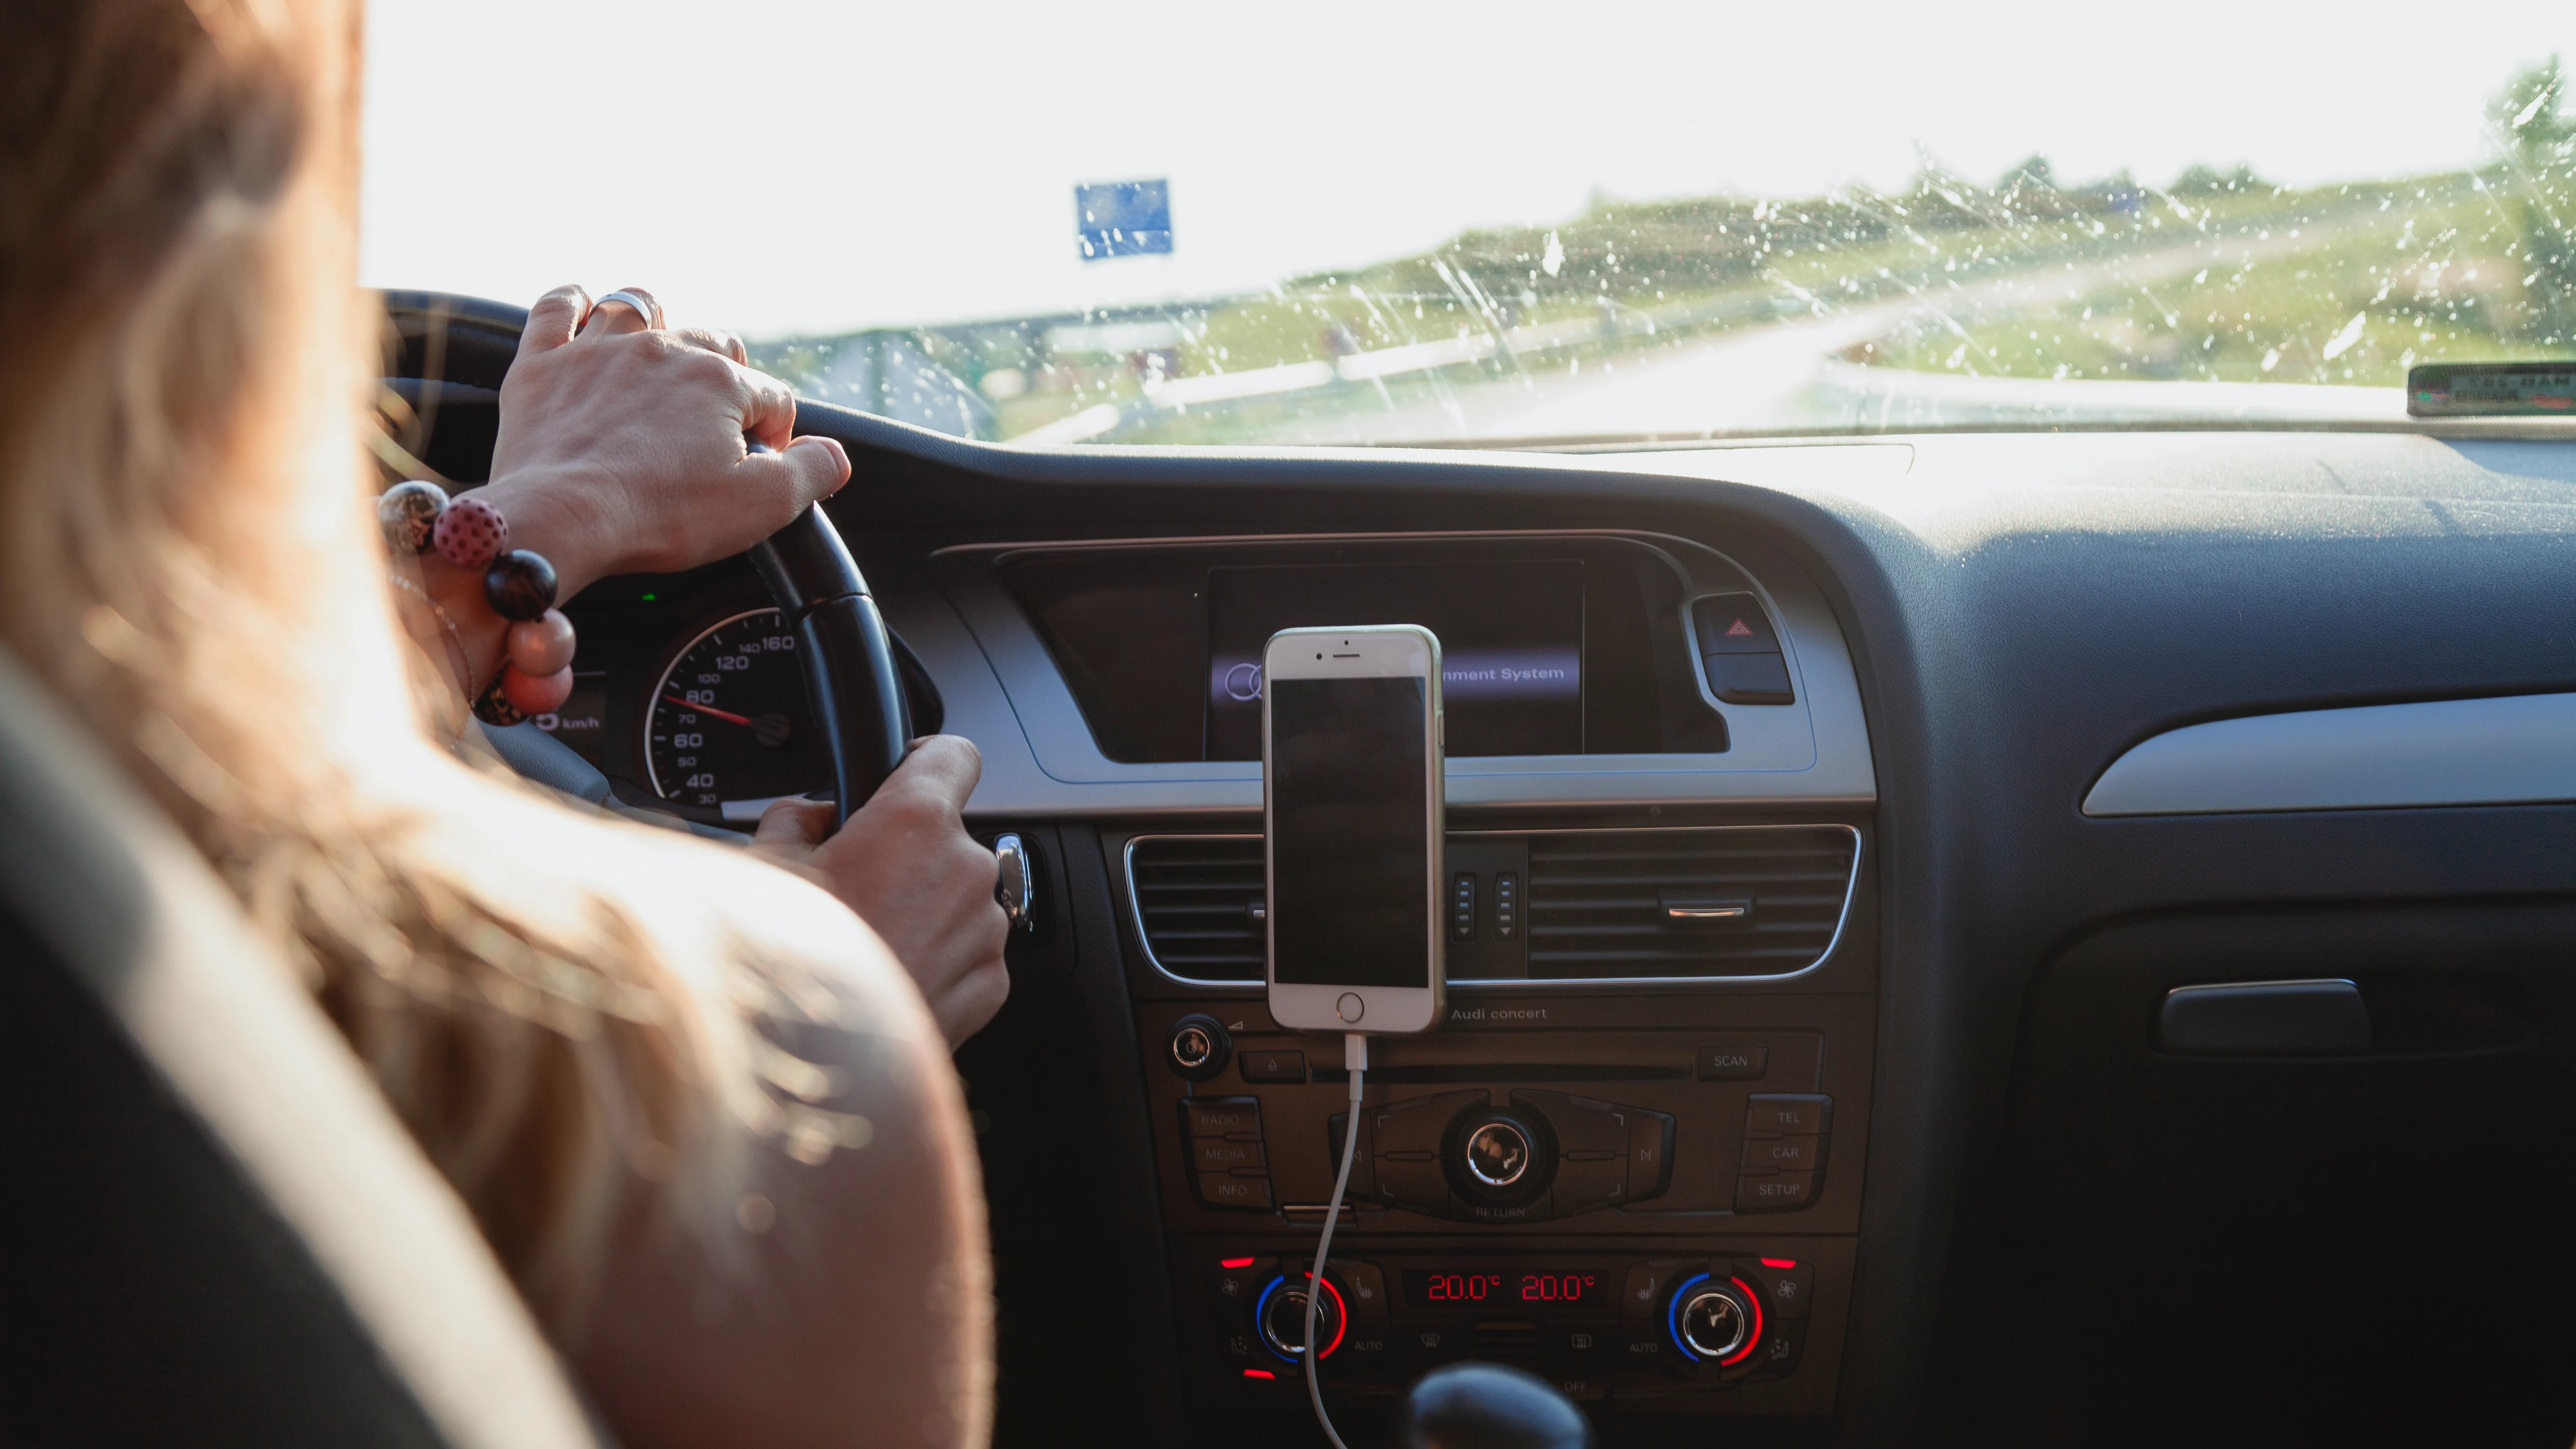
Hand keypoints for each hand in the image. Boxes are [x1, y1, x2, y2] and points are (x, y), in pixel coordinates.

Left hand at [479, 284, 850, 598]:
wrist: (561, 520)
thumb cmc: (660, 514)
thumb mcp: (763, 505)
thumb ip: (814, 472)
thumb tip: (834, 455)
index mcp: (719, 382)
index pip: (770, 397)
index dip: (773, 436)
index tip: (756, 470)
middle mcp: (662, 350)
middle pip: (712, 343)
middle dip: (724, 377)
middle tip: (714, 424)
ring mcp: (597, 352)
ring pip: (638, 307)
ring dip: (657, 324)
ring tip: (658, 357)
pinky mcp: (542, 365)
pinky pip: (556, 307)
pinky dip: (572, 303)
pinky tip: (582, 310)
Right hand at [752, 737, 1010, 1046]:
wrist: (810, 1069)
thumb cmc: (787, 969)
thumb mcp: (763, 869)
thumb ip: (795, 820)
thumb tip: (808, 816)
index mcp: (915, 823)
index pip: (953, 754)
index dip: (925, 760)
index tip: (905, 773)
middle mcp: (964, 871)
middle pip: (945, 837)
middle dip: (904, 854)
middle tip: (851, 887)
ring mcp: (983, 931)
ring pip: (956, 898)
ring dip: (920, 909)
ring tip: (863, 942)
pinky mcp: (990, 985)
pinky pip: (966, 952)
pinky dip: (934, 958)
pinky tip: (885, 977)